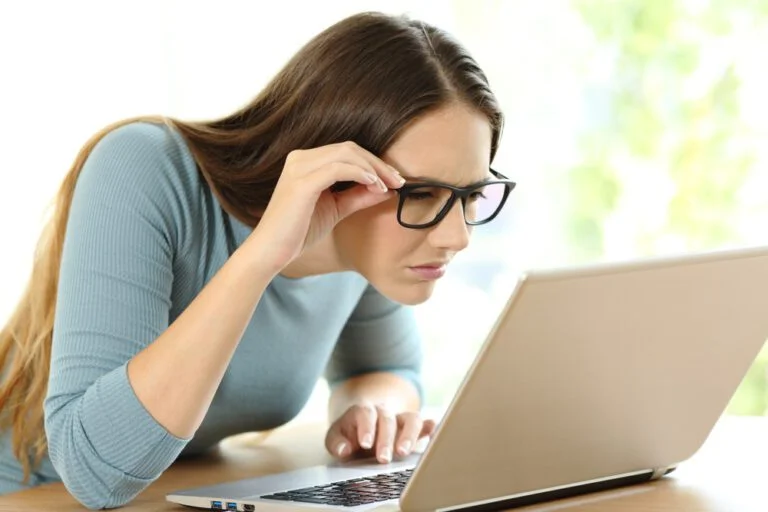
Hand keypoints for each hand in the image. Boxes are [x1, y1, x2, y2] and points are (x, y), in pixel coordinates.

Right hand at [250, 141, 404, 273]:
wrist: (271, 252)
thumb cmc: (299, 232)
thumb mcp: (335, 209)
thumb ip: (358, 196)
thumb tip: (386, 189)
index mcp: (305, 161)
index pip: (347, 151)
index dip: (374, 162)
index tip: (394, 179)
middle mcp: (300, 158)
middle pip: (349, 148)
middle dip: (378, 163)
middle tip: (398, 181)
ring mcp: (299, 168)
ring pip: (346, 154)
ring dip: (373, 168)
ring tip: (388, 186)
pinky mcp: (301, 183)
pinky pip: (338, 168)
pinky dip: (361, 174)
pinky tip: (375, 186)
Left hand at [325, 403, 436, 463]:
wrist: (364, 428)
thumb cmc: (350, 436)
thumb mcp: (336, 437)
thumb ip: (336, 442)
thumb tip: (344, 450)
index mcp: (364, 411)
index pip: (366, 414)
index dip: (366, 428)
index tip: (365, 444)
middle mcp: (385, 412)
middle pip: (388, 420)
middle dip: (386, 439)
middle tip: (383, 458)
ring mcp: (401, 419)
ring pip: (411, 419)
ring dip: (409, 434)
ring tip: (404, 452)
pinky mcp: (414, 429)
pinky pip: (424, 424)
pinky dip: (430, 427)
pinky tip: (434, 432)